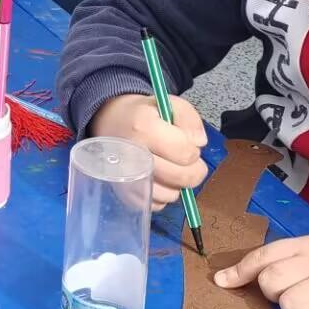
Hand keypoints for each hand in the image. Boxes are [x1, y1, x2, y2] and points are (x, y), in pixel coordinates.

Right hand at [89, 93, 208, 204]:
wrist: (109, 123)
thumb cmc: (142, 114)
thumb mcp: (168, 103)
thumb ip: (190, 119)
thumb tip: (199, 143)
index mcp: (144, 128)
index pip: (186, 153)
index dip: (194, 149)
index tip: (185, 143)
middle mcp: (133, 155)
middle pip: (182, 177)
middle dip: (193, 170)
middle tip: (185, 160)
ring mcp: (127, 178)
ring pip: (172, 195)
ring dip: (177, 184)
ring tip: (170, 168)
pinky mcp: (125, 195)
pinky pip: (157, 205)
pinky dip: (163, 195)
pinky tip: (158, 179)